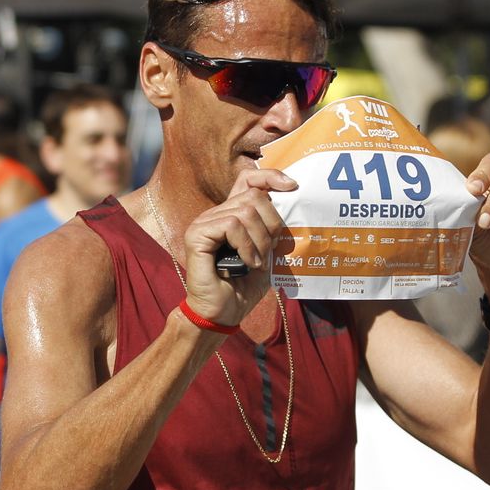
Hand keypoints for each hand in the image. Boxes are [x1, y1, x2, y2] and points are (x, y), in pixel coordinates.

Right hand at [180, 169, 296, 326]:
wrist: (223, 313)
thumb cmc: (243, 287)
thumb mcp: (267, 254)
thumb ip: (274, 230)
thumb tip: (293, 206)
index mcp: (232, 214)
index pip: (249, 179)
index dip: (270, 176)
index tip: (293, 187)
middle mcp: (217, 213)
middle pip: (254, 196)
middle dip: (272, 224)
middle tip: (269, 252)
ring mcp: (204, 222)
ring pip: (245, 212)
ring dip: (260, 241)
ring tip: (257, 262)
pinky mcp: (197, 234)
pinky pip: (231, 225)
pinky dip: (246, 246)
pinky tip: (247, 263)